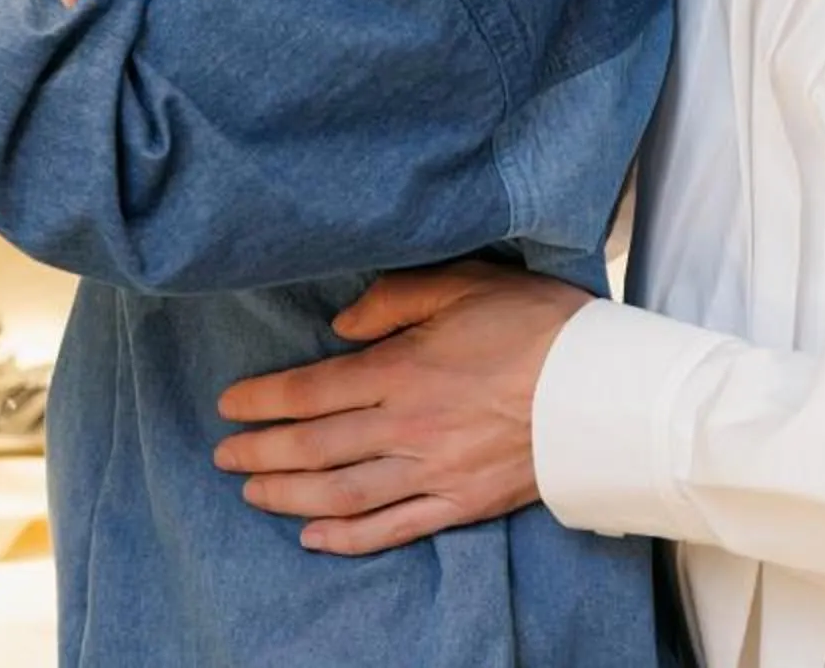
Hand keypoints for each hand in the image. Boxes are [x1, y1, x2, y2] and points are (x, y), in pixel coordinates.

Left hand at [213, 262, 591, 554]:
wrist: (601, 389)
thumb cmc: (535, 326)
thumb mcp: (462, 285)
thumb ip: (393, 299)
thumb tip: (339, 325)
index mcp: (401, 369)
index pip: (310, 391)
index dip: (261, 400)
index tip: (229, 405)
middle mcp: (407, 427)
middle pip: (314, 448)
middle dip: (260, 453)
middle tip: (223, 457)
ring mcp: (433, 472)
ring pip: (342, 495)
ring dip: (289, 497)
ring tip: (252, 494)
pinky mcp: (460, 504)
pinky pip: (393, 529)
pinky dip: (348, 539)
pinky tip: (313, 537)